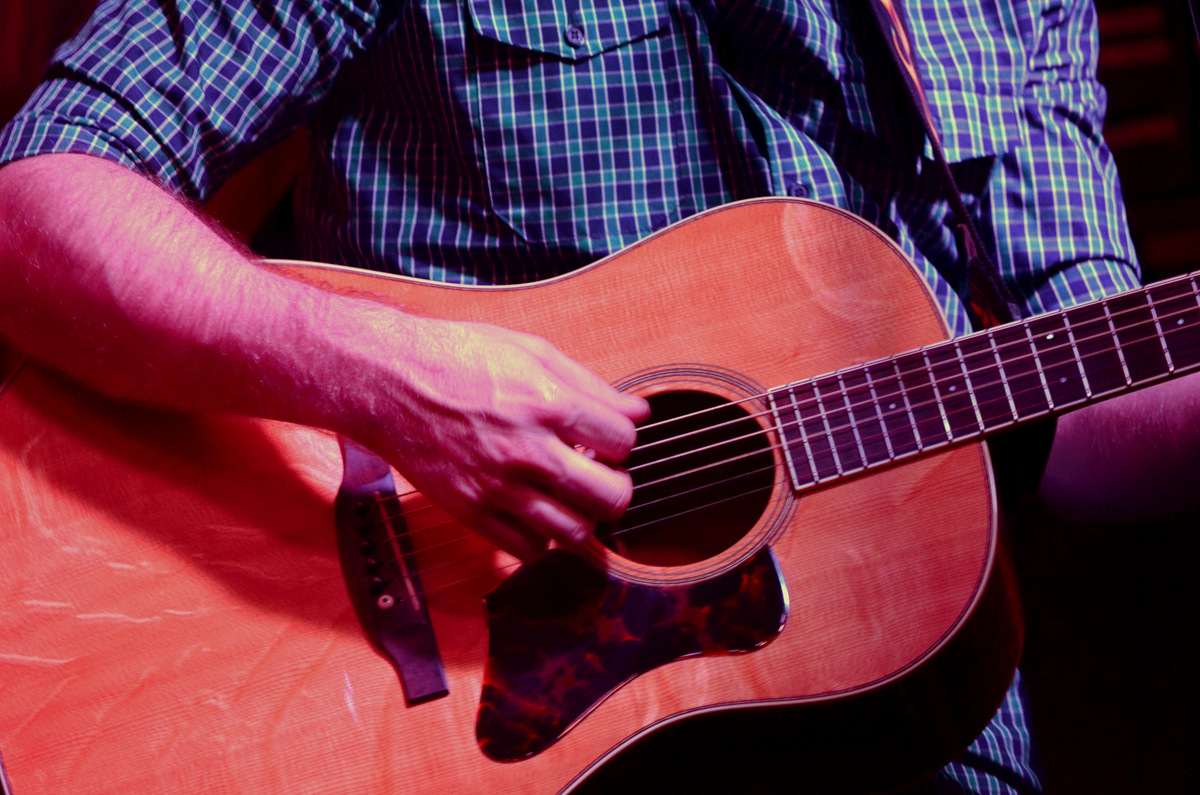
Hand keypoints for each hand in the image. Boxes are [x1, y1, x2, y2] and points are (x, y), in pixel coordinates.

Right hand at [352, 314, 649, 560]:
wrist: (387, 379)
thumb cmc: (456, 356)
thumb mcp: (531, 351)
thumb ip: (589, 385)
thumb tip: (638, 409)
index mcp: (549, 403)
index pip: (624, 441)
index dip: (622, 438)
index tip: (607, 437)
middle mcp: (529, 450)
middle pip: (611, 497)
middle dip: (616, 487)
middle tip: (602, 476)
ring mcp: (500, 486)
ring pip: (574, 532)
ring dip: (583, 518)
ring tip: (571, 498)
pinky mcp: (471, 510)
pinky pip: (527, 548)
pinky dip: (541, 538)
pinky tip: (535, 512)